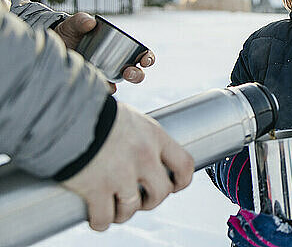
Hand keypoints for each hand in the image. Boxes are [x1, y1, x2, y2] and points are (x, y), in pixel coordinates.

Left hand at [54, 12, 155, 92]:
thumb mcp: (73, 25)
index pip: (141, 55)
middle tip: (128, 72)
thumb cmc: (67, 34)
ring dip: (120, 84)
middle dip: (137, 75)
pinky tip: (94, 85)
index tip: (144, 60)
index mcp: (120, 48)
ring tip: (110, 82)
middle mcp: (116, 63)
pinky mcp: (91, 83)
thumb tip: (90, 22)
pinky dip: (100, 89)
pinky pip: (100, 90)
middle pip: (136, 73)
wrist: (49, 47)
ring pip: (120, 84)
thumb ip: (80, 20)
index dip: (148, 59)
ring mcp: (104, 75)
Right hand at [61, 102, 194, 230]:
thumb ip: (141, 136)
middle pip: (161, 192)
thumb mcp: (129, 117)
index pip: (184, 164)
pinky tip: (98, 219)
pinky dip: (101, 221)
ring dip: (124, 213)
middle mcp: (143, 156)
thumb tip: (143, 147)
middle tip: (140, 199)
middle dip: (151, 200)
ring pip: (132, 208)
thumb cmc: (95, 112)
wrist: (65, 112)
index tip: (174, 186)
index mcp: (154, 136)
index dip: (182, 180)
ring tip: (116, 209)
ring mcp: (121, 174)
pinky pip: (104, 217)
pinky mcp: (96, 188)